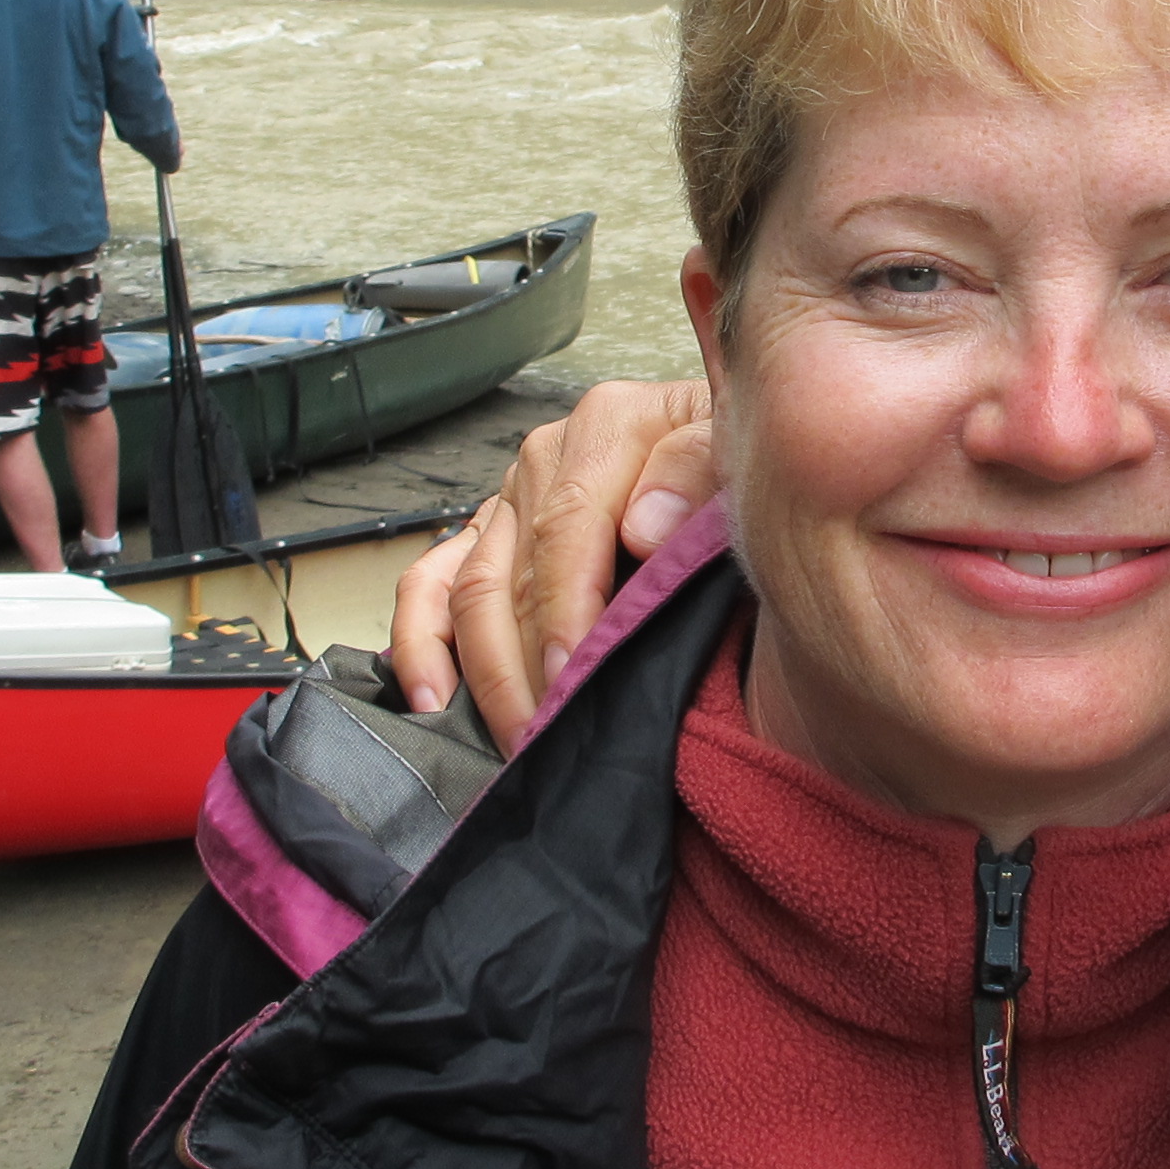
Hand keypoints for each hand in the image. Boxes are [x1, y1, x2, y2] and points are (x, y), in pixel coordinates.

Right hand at [389, 378, 716, 751]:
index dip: (567, 614)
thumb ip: (702, 467)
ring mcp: (512, 498)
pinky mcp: (488, 534)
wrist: (747, 461)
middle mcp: (548, 457)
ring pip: (468, 591)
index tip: (573, 680)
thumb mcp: (748, 451)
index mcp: (609, 427)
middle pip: (513, 573)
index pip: (567, 530)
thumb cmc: (747, 470)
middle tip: (547, 739)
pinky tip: (431, 699)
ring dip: (482, 675)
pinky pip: (431, 585)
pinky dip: (421, 643)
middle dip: (525, 668)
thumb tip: (643, 527)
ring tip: (512, 742)